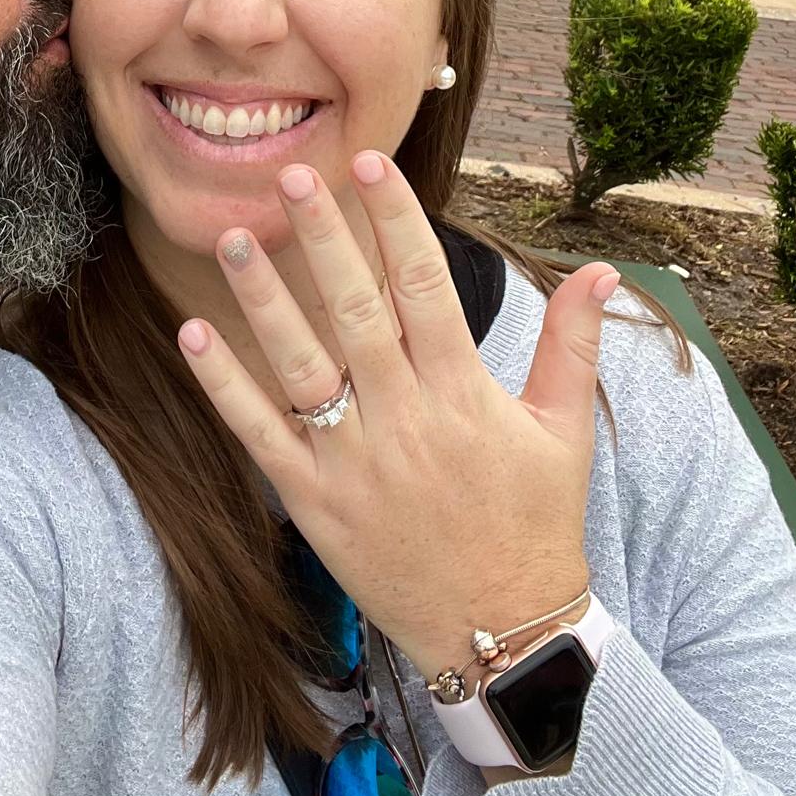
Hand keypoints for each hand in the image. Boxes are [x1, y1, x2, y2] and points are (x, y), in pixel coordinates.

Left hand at [178, 152, 617, 681]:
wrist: (503, 632)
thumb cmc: (535, 521)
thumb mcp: (565, 430)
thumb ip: (572, 344)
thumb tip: (601, 269)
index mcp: (464, 393)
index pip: (423, 284)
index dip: (394, 219)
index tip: (367, 163)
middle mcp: (405, 419)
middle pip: (356, 311)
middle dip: (324, 238)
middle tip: (292, 175)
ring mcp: (354, 461)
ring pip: (302, 365)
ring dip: (263, 300)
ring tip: (233, 238)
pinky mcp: (314, 502)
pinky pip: (261, 435)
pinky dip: (226, 387)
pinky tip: (194, 334)